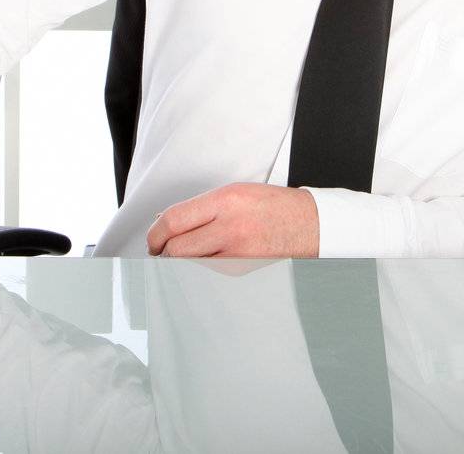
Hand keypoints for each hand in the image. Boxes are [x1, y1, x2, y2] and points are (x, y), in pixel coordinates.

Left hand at [146, 183, 318, 257]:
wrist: (309, 225)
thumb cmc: (274, 206)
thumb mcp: (236, 192)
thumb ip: (201, 207)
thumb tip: (167, 222)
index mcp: (226, 201)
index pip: (173, 220)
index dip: (155, 233)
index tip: (154, 238)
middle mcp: (230, 227)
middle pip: (175, 249)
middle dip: (163, 251)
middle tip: (161, 249)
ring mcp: (236, 254)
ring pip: (188, 264)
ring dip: (180, 260)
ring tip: (185, 251)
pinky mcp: (240, 271)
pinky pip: (206, 271)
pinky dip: (200, 266)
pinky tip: (208, 256)